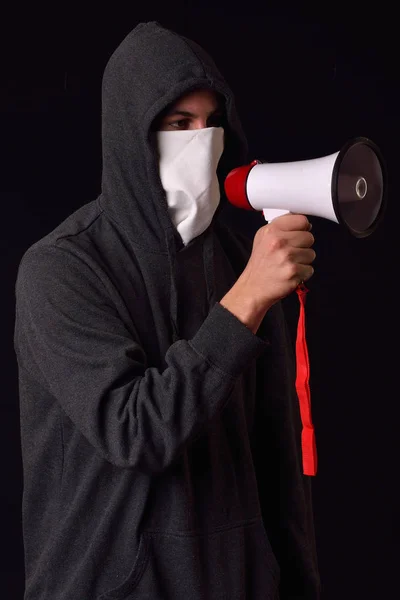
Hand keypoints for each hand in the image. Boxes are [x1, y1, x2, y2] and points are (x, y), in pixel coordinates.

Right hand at [220, 214, 315, 332]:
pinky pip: (310, 269)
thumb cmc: (260, 265)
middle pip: (309, 237)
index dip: (303, 228)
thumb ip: (281, 227)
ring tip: (289, 265)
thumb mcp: (262, 238)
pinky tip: (290, 274)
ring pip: (311, 254)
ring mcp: (286, 256)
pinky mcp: (293, 271)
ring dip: (303, 261)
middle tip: (290, 254)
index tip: (298, 234)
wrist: (253, 288)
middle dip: (303, 246)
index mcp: (271, 230)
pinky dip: (302, 273)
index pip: (301, 220)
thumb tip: (304, 223)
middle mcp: (278, 242)